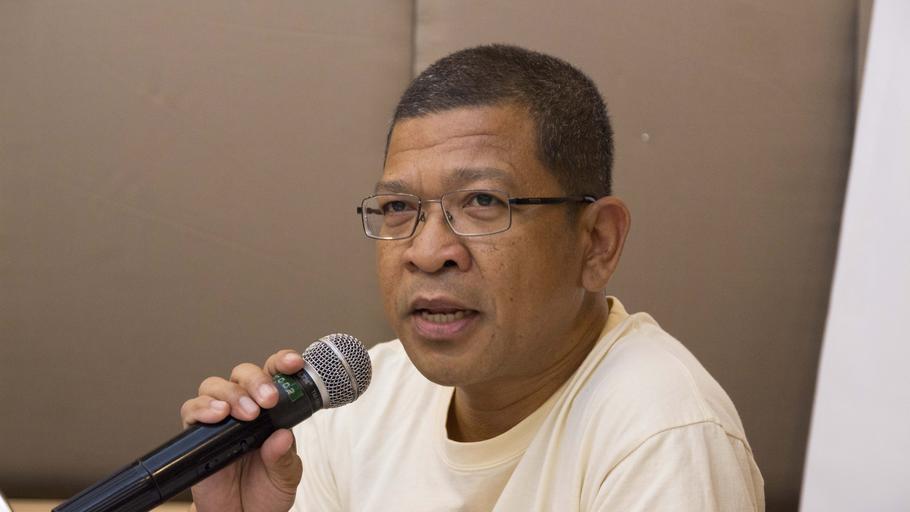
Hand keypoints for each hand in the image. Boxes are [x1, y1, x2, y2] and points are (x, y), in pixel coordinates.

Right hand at [180, 350, 305, 511]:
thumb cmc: (265, 492)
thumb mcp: (286, 476)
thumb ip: (284, 457)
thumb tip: (282, 436)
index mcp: (271, 410)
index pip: (274, 374)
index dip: (282, 362)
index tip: (294, 363)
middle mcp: (244, 408)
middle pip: (243, 374)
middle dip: (257, 380)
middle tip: (269, 400)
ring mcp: (219, 420)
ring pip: (215, 385)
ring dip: (232, 394)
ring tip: (247, 414)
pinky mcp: (196, 436)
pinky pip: (191, 411)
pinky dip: (203, 408)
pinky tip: (218, 415)